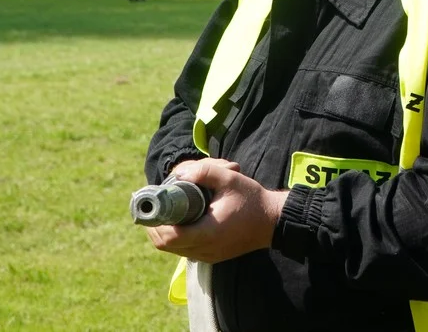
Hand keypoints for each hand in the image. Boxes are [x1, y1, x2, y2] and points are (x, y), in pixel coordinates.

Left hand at [145, 158, 288, 262]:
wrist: (273, 220)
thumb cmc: (252, 199)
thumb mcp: (230, 178)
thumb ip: (204, 171)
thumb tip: (177, 174)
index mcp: (208, 233)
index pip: (169, 236)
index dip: (155, 222)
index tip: (154, 205)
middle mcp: (205, 249)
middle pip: (165, 246)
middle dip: (155, 227)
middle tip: (155, 208)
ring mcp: (208, 256)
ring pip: (173, 250)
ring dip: (164, 233)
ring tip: (165, 213)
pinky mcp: (212, 257)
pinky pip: (185, 250)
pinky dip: (177, 238)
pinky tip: (181, 222)